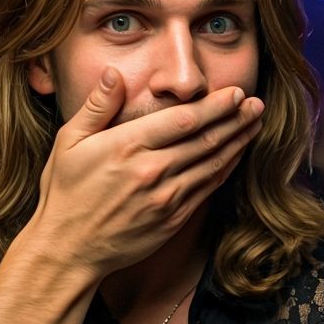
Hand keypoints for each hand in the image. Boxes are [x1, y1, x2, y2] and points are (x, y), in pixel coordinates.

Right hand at [28, 67, 262, 279]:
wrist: (70, 249)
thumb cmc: (65, 193)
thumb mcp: (69, 142)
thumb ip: (97, 106)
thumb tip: (114, 74)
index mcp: (127, 147)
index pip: (184, 120)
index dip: (215, 106)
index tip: (236, 92)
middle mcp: (152, 171)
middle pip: (206, 140)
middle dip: (236, 119)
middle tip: (257, 104)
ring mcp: (166, 198)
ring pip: (213, 164)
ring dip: (238, 142)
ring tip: (255, 124)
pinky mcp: (174, 219)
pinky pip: (208, 189)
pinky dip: (226, 169)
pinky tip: (237, 155)